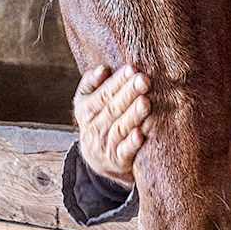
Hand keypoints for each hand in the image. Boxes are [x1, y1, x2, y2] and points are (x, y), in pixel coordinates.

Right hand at [73, 65, 151, 185]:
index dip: (117, 81)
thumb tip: (103, 69)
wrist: (99, 159)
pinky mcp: (118, 161)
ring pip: (120, 128)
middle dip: (128, 93)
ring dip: (132, 115)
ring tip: (145, 102)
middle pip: (112, 108)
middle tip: (143, 80)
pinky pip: (124, 152)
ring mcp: (105, 145)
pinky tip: (140, 134)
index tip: (132, 69)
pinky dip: (132, 143)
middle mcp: (93, 128)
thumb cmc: (99, 120)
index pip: (102, 94)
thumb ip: (92, 83)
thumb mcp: (88, 102)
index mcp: (85, 110)